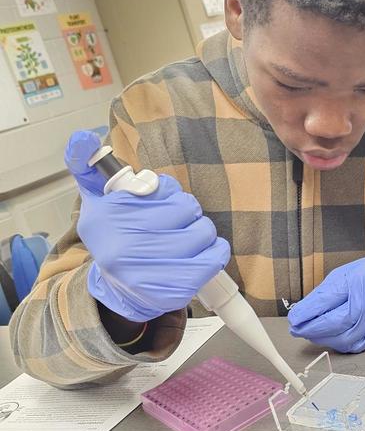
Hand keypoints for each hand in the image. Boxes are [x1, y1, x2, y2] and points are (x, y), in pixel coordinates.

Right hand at [65, 132, 229, 322]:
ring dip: (203, 231)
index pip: (162, 188)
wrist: (120, 291)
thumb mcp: (96, 202)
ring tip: (189, 238)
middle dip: (188, 211)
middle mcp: (122, 247)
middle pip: (186, 208)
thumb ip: (86, 167)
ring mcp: (148, 272)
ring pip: (203, 231)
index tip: (162, 200)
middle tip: (179, 220)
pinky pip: (213, 258)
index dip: (170, 192)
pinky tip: (205, 251)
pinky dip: (216, 251)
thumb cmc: (117, 238)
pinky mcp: (172, 291)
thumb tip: (82, 138)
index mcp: (104, 219)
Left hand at [288, 257, 364, 353]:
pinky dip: (338, 344)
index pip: (325, 303)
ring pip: (341, 340)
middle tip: (296, 328)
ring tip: (310, 333)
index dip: (305, 314)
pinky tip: (329, 338)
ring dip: (322, 339)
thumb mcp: (348, 272)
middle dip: (309, 328)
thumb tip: (304, 309)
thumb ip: (326, 291)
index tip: (293, 318)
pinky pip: (354, 347)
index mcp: (358, 284)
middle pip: (332, 324)